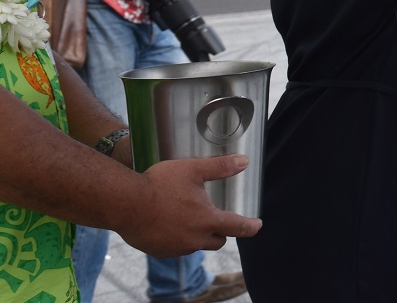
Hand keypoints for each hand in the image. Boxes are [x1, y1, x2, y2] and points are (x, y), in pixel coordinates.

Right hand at [119, 154, 261, 255]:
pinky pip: (177, 248)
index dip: (250, 226)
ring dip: (198, 235)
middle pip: (218, 240)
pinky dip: (179, 238)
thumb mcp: (193, 170)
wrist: (124, 203)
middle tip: (219, 219)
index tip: (256, 225)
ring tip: (190, 217)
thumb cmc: (158, 185)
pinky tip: (171, 224)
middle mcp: (194, 239)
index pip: (237, 227)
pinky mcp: (160, 251)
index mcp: (207, 220)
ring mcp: (176, 248)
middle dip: (222, 231)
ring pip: (196, 245)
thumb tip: (243, 162)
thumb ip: (220, 167)